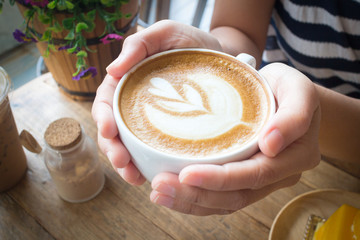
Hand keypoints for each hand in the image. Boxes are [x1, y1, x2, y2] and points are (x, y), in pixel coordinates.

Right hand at [92, 20, 221, 184]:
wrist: (219, 56)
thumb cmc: (189, 41)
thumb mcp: (164, 33)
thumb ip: (138, 44)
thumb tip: (112, 70)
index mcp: (126, 82)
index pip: (105, 103)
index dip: (103, 119)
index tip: (110, 131)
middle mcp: (133, 104)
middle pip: (113, 131)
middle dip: (113, 149)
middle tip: (123, 164)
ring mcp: (149, 120)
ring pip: (129, 146)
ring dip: (126, 164)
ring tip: (135, 178)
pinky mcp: (167, 131)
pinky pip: (151, 150)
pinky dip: (147, 165)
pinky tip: (149, 175)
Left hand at [149, 63, 321, 214]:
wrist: (288, 97)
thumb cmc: (289, 88)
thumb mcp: (298, 88)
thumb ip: (294, 114)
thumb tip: (270, 145)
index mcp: (295, 155)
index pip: (255, 174)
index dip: (221, 179)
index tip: (187, 173)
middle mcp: (280, 174)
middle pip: (236, 196)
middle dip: (196, 195)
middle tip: (161, 186)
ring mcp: (263, 181)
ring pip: (226, 203)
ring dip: (191, 202)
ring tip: (159, 192)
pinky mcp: (248, 180)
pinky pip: (222, 198)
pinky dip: (196, 200)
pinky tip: (172, 194)